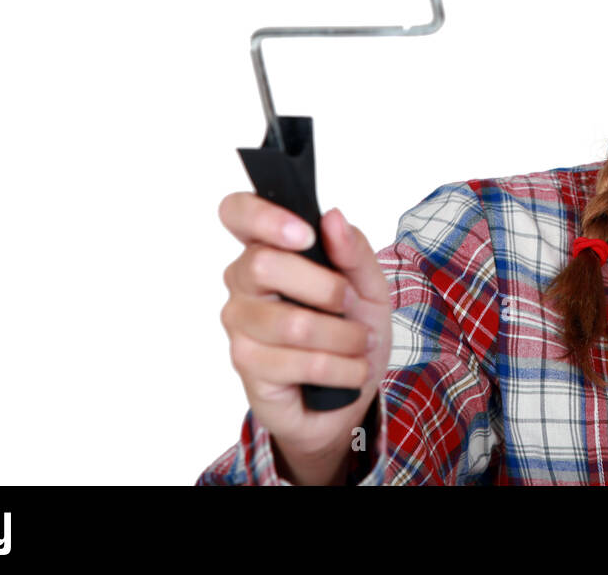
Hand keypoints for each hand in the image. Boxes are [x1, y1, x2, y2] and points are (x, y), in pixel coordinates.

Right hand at [218, 193, 391, 477]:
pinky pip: (302, 362)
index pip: (237, 212)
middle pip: (263, 265)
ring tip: (359, 342)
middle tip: (348, 302)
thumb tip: (332, 218)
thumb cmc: (351, 328)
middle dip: (325, 287)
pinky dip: (342, 367)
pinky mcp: (248, 366)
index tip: (305, 234)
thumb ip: (353, 250)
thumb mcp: (369, 285)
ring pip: (291, 322)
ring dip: (344, 336)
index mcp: (267, 248)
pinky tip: (349, 369)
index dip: (263, 216)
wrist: (349, 394)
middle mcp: (242, 282)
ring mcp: (240, 325)